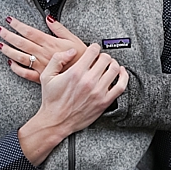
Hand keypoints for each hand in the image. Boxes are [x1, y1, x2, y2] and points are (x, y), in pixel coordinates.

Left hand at [0, 16, 86, 82]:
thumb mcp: (73, 39)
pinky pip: (25, 73)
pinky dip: (16, 68)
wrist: (84, 75)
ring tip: (0, 45)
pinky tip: (10, 63)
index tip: (9, 20)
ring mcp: (40, 66)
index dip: (18, 25)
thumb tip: (48, 18)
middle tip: (0, 30)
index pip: (30, 32)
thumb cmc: (81, 57)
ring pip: (20, 57)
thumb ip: (59, 28)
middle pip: (21, 43)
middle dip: (9, 35)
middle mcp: (42, 54)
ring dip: (8, 50)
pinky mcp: (41, 77)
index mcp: (50, 43)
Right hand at [17, 44, 128, 164]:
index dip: (94, 47)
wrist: (56, 122)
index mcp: (76, 73)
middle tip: (100, 58)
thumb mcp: (47, 76)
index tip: (94, 49)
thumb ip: (58, 59)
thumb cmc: (51, 100)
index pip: (93, 51)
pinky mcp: (104, 102)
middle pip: (105, 59)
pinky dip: (124, 77)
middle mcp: (88, 81)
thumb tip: (72, 51)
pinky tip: (121, 72)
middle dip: (103, 56)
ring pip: (114, 70)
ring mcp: (98, 92)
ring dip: (113, 64)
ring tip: (109, 64)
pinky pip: (120, 86)